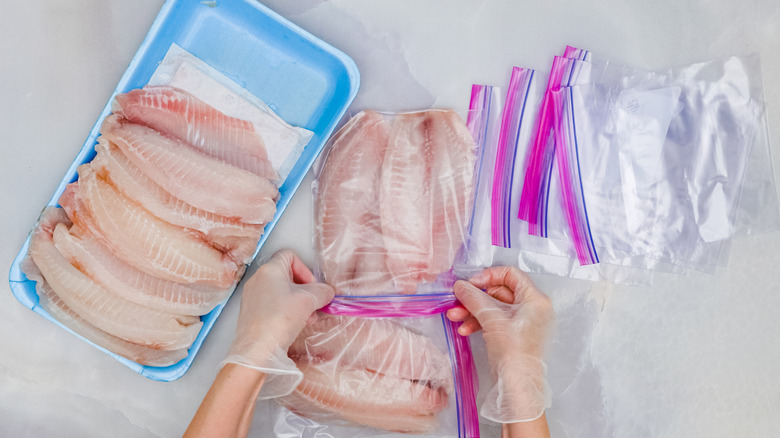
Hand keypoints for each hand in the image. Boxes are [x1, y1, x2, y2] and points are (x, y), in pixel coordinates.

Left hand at [221, 249, 334, 398]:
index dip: (305, 269)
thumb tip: (327, 292)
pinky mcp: (252, 313)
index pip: (290, 255)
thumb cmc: (280, 319)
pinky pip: (273, 305)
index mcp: (269, 269)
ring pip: (282, 292)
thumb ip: (322, 292)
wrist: (256, 350)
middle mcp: (258, 279)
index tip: (312, 287)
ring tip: (307, 319)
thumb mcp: (308, 301)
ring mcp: (253, 296)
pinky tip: (295, 326)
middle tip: (313, 305)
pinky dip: (287, 312)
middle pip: (287, 275)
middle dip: (305, 290)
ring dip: (298, 303)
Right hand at [446, 266, 553, 422]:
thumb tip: (460, 285)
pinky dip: (478, 323)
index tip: (470, 284)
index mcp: (535, 299)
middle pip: (499, 292)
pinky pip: (494, 322)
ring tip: (454, 317)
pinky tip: (464, 329)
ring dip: (472, 311)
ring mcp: (523, 323)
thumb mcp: (492, 319)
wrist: (518, 387)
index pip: (511, 274)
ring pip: (493, 308)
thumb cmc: (513, 351)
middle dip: (475, 297)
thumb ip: (474, 298)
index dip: (489, 276)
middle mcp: (532, 309)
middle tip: (456, 301)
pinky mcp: (513, 337)